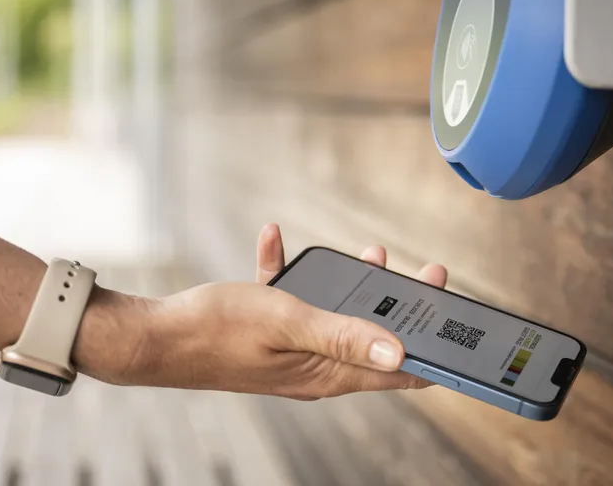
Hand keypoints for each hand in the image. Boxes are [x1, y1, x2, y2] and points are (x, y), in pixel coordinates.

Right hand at [75, 225, 448, 399]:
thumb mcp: (287, 324)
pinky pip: (291, 297)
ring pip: (337, 315)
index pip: (396, 372)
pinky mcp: (267, 329)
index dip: (433, 354)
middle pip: (373, 337)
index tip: (460, 329)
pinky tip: (275, 240)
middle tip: (423, 273)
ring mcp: (291, 347)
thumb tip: (399, 352)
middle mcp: (314, 365)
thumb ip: (343, 335)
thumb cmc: (215, 331)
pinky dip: (293, 270)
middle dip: (401, 305)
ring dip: (354, 285)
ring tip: (368, 254)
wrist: (152, 336)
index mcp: (325, 373)